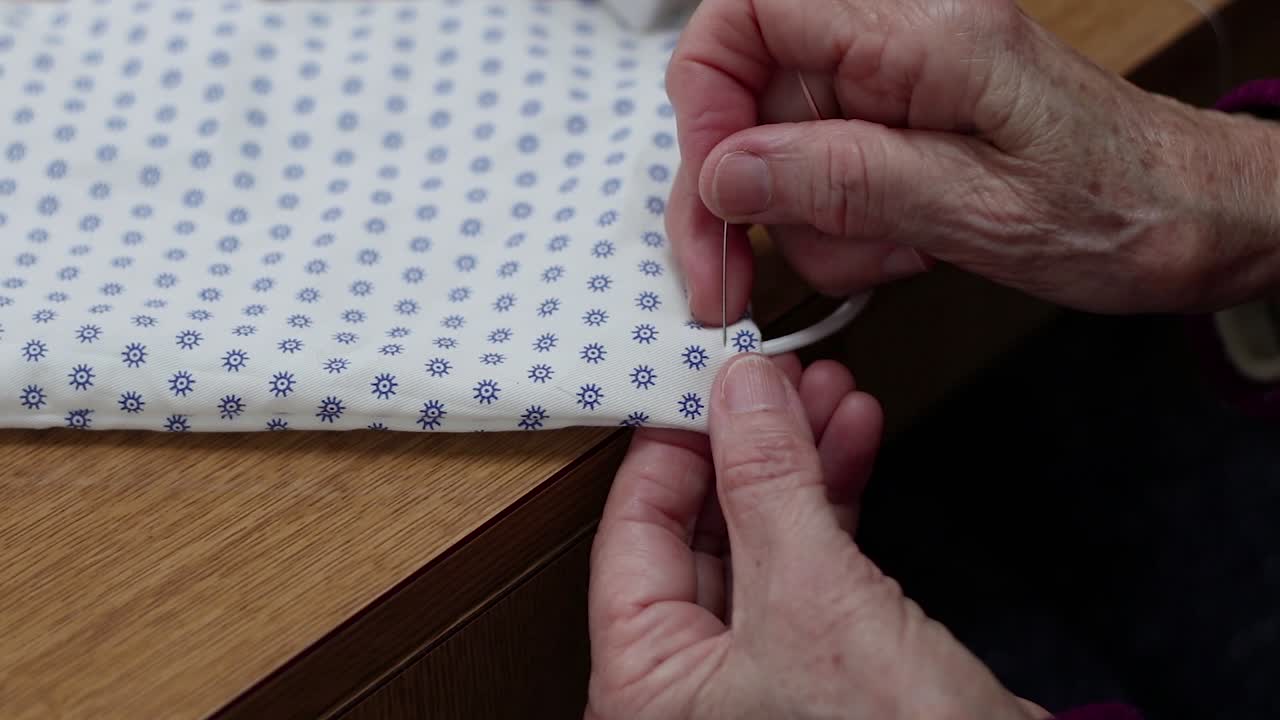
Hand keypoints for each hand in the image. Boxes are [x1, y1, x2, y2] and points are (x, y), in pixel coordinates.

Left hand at [586, 354, 1047, 719]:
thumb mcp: (814, 599)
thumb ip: (768, 482)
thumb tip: (740, 391)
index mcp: (646, 686)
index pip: (632, 532)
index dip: (674, 443)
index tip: (707, 376)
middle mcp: (690, 685)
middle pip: (702, 529)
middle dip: (750, 442)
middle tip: (776, 376)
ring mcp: (759, 676)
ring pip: (764, 538)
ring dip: (799, 460)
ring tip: (827, 390)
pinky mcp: (825, 666)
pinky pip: (812, 565)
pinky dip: (834, 500)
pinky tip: (852, 438)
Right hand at [665, 0, 1279, 318]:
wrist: (1196, 219)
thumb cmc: (1125, 208)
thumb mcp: (979, 211)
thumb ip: (844, 182)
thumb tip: (725, 172)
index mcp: (922, 34)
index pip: (749, 12)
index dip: (703, 96)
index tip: (711, 188)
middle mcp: (902, 43)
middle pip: (750, 94)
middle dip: (736, 195)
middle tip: (728, 279)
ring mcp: (900, 84)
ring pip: (780, 150)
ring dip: (807, 226)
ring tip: (886, 256)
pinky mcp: (904, 124)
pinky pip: (824, 176)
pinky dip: (840, 230)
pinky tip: (902, 249)